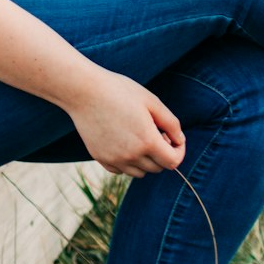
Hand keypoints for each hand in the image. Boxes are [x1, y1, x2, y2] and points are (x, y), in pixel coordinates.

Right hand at [67, 69, 185, 177]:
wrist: (84, 91)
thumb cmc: (119, 91)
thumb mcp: (151, 100)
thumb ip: (171, 123)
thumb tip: (179, 140)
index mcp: (147, 141)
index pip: (173, 162)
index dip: (179, 151)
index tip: (175, 139)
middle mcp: (132, 156)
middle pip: (157, 168)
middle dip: (163, 153)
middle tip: (156, 131)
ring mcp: (115, 160)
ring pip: (140, 172)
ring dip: (146, 159)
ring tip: (139, 135)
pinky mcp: (101, 159)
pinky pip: (122, 170)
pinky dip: (127, 161)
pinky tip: (123, 140)